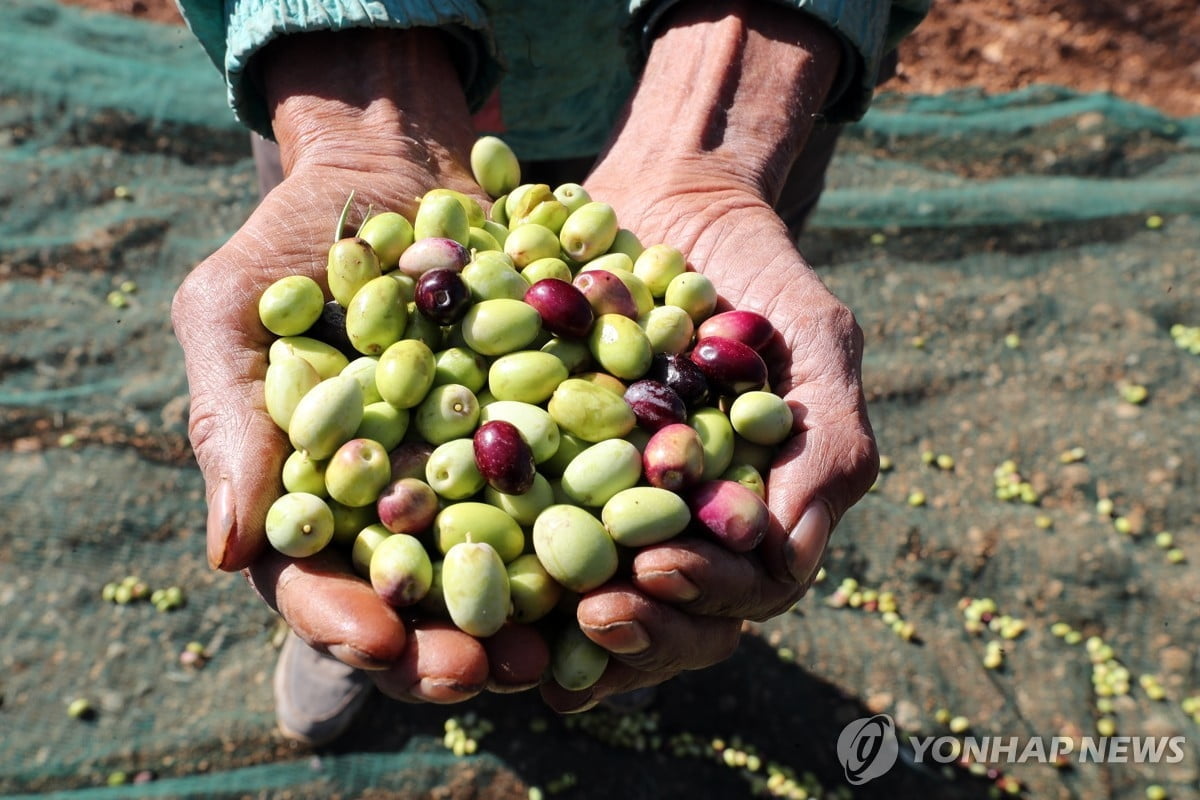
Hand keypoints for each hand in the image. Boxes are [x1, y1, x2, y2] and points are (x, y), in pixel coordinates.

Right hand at [171, 28, 541, 700]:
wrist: (395, 164)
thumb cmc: (293, 241)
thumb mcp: (234, 312)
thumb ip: (230, 421)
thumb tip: (226, 554)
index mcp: (318, 492)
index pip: (320, 580)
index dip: (346, 620)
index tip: (381, 642)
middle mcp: (403, 496)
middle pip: (424, 594)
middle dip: (454, 641)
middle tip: (492, 670)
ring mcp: (479, 464)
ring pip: (505, 558)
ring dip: (536, 607)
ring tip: (568, 638)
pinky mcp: (546, 422)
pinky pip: (574, 480)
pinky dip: (601, 514)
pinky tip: (633, 543)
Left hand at [540, 2, 878, 710]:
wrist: (669, 201)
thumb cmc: (754, 270)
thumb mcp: (813, 337)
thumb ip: (828, 434)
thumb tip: (776, 548)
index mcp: (748, 511)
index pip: (745, 588)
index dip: (705, 593)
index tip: (656, 569)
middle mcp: (681, 524)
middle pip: (671, 614)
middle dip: (637, 627)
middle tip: (592, 614)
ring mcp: (611, 504)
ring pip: (598, 595)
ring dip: (565, 625)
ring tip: (524, 635)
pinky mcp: (543, 469)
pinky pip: (521, 530)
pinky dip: (497, 564)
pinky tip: (459, 578)